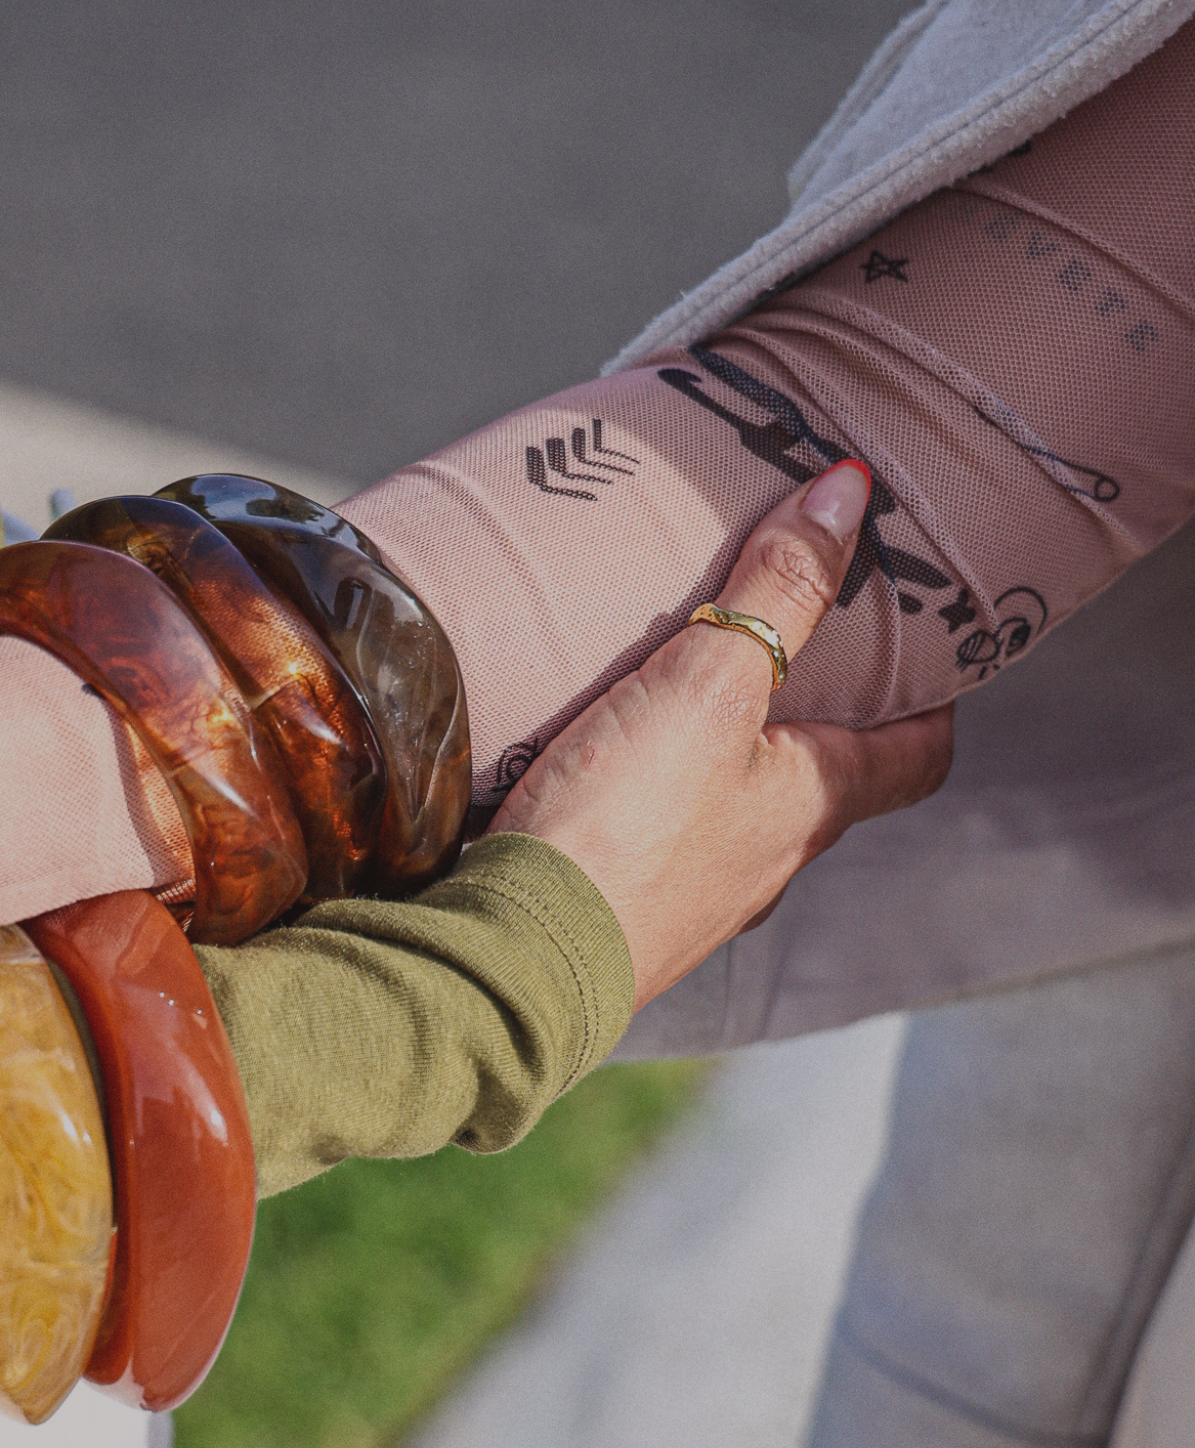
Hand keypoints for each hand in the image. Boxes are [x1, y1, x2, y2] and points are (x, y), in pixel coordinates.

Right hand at [490, 460, 953, 1007]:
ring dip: (721, 766)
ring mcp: (698, 903)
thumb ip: (774, 592)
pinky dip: (649, 809)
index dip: (932, 705)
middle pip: (820, 783)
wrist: (516, 956)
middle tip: (780, 652)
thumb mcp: (706, 685)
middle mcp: (771, 865)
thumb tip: (850, 491)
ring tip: (670, 705)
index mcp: (814, 806)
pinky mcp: (625, 920)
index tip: (925, 657)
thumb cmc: (625, 825)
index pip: (915, 759)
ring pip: (736, 820)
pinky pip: (658, 850)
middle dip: (809, 720)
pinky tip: (596, 781)